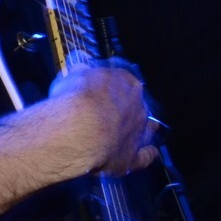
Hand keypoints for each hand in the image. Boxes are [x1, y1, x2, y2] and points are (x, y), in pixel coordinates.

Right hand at [47, 60, 156, 176]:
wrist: (79, 129)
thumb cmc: (75, 99)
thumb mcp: (72, 75)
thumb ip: (79, 70)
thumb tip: (80, 64)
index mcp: (124, 82)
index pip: (123, 80)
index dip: (113, 87)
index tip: (105, 91)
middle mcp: (137, 105)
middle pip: (137, 104)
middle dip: (128, 108)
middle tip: (113, 114)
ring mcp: (138, 131)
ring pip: (146, 128)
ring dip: (142, 129)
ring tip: (136, 132)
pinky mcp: (132, 156)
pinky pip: (145, 156)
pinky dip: (146, 155)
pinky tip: (148, 153)